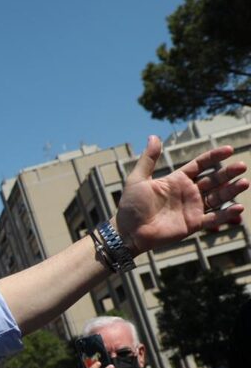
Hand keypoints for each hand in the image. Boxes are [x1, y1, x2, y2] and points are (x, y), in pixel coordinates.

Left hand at [115, 136, 246, 254]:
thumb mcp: (138, 179)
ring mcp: (192, 208)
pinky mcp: (193, 224)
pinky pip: (214, 218)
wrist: (128, 231)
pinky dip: (226, 214)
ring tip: (244, 183)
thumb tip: (153, 136)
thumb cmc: (131, 205)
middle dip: (227, 173)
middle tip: (241, 166)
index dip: (213, 157)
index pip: (200, 165)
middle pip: (213, 180)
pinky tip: (238, 208)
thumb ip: (148, 159)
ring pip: (217, 197)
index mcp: (177, 180)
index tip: (228, 149)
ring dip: (231, 191)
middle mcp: (188, 193)